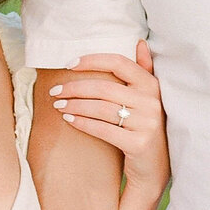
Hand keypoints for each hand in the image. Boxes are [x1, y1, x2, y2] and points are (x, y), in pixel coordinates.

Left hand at [49, 43, 169, 194]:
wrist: (155, 167)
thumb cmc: (145, 127)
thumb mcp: (149, 98)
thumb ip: (145, 70)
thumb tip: (139, 42)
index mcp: (152, 85)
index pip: (118, 63)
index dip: (92, 60)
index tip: (69, 64)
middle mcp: (151, 102)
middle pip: (104, 88)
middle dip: (75, 88)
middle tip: (55, 91)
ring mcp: (147, 124)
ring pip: (101, 108)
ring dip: (74, 105)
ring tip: (58, 106)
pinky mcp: (138, 144)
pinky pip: (103, 129)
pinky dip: (82, 123)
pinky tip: (69, 120)